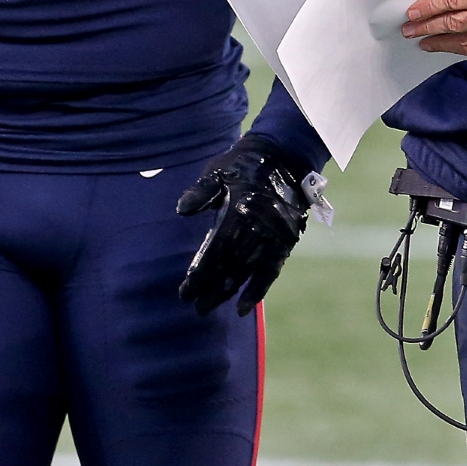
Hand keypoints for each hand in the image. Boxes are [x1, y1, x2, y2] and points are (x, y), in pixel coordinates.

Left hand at [176, 135, 308, 315]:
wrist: (286, 156)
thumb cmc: (244, 164)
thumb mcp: (218, 171)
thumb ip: (201, 192)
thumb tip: (180, 210)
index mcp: (239, 211)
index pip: (215, 252)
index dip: (199, 275)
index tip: (184, 292)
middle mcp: (257, 229)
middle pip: (229, 267)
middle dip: (209, 289)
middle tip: (194, 306)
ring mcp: (273, 238)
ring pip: (246, 272)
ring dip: (226, 292)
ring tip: (208, 307)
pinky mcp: (285, 242)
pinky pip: (271, 272)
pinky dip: (257, 290)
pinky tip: (242, 308)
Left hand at [401, 0, 466, 59]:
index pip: (453, 0)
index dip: (429, 7)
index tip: (412, 12)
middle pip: (454, 23)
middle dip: (427, 27)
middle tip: (409, 30)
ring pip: (462, 43)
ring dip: (438, 43)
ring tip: (422, 41)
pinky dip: (457, 49)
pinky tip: (444, 46)